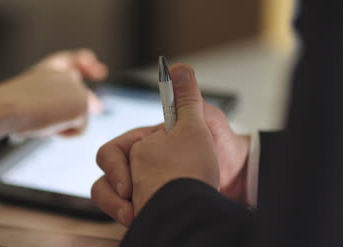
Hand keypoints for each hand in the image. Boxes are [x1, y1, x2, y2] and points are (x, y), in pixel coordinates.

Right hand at [0, 49, 107, 144]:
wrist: (6, 106)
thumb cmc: (11, 108)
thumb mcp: (35, 100)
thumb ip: (58, 100)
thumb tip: (95, 108)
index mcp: (49, 69)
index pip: (72, 63)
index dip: (86, 64)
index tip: (100, 71)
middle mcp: (67, 75)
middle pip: (81, 100)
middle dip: (80, 109)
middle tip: (64, 114)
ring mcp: (77, 89)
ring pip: (79, 119)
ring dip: (62, 126)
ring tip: (40, 119)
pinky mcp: (82, 105)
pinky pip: (80, 131)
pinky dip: (65, 134)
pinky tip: (49, 124)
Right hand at [91, 64, 249, 226]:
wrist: (236, 177)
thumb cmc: (221, 145)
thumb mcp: (205, 119)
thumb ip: (187, 98)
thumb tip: (177, 68)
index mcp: (144, 143)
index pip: (113, 152)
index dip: (114, 166)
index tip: (127, 185)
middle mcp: (138, 164)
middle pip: (106, 178)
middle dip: (113, 195)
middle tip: (132, 208)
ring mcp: (142, 185)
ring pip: (110, 198)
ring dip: (117, 209)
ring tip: (136, 218)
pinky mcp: (147, 204)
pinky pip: (125, 213)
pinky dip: (131, 216)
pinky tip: (142, 220)